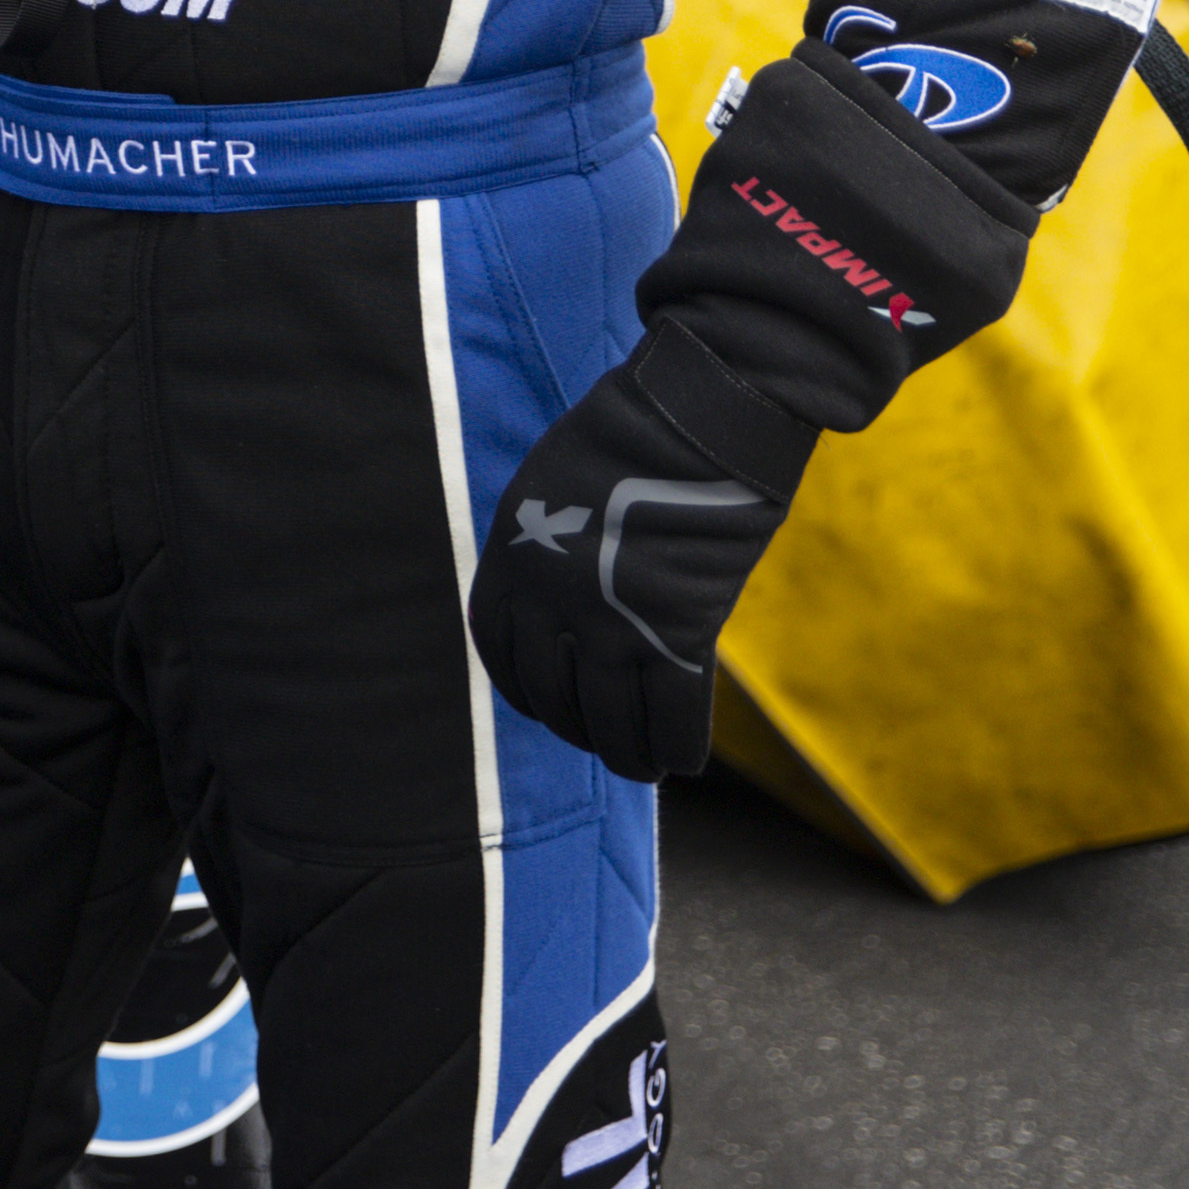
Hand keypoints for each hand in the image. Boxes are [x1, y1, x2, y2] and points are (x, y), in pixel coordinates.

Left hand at [466, 325, 808, 781]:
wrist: (687, 422)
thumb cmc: (629, 438)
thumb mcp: (552, 485)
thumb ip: (550, 548)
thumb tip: (564, 601)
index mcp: (511, 560)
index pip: (501, 652)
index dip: (522, 690)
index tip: (545, 707)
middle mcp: (550, 603)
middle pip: (553, 696)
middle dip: (576, 728)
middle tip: (601, 742)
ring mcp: (611, 623)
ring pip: (609, 720)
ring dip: (624, 753)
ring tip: (640, 766)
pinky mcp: (677, 633)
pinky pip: (671, 714)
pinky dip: (676, 745)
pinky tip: (680, 762)